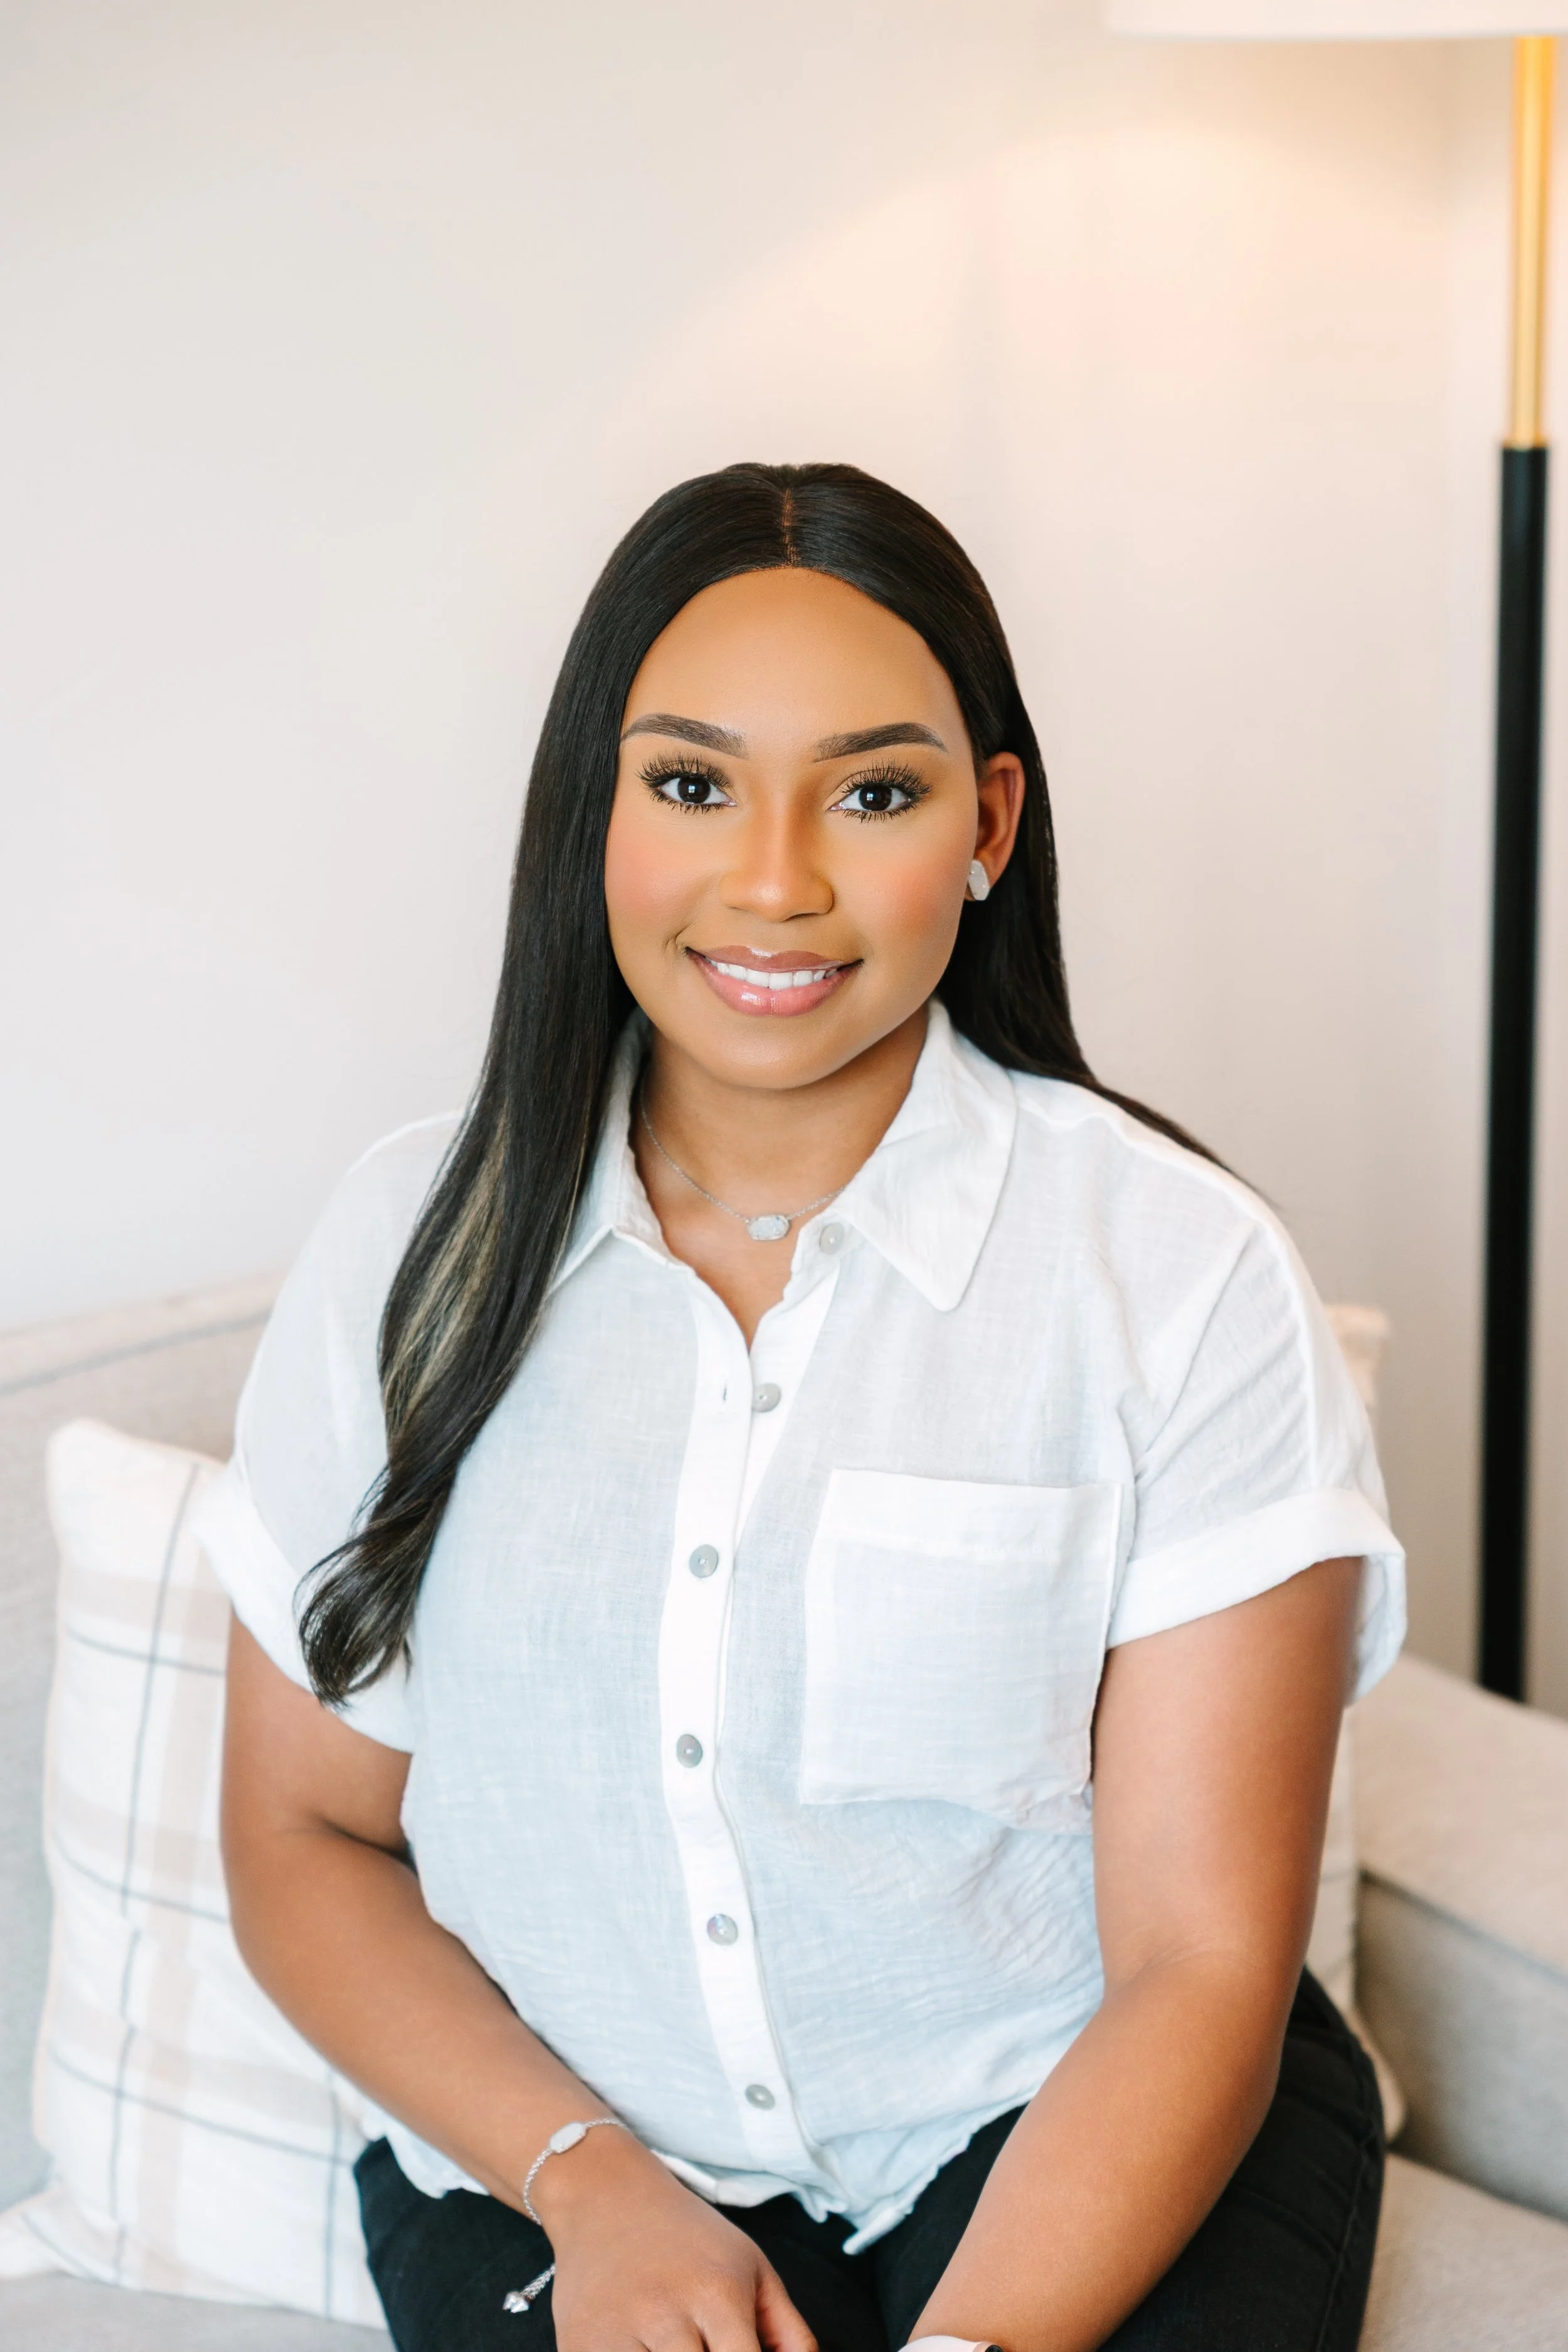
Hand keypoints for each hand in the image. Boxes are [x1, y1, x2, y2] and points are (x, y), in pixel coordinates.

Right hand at [531, 2125, 816, 2351]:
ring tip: (681, 2346)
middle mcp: (664, 2315)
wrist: (604, 2197)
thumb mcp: (751, 2268)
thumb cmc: (688, 2238)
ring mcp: (614, 2335)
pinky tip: (645, 2351)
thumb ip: (789, 2331)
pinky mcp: (577, 2348)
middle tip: (711, 2348)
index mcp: (716, 2294)